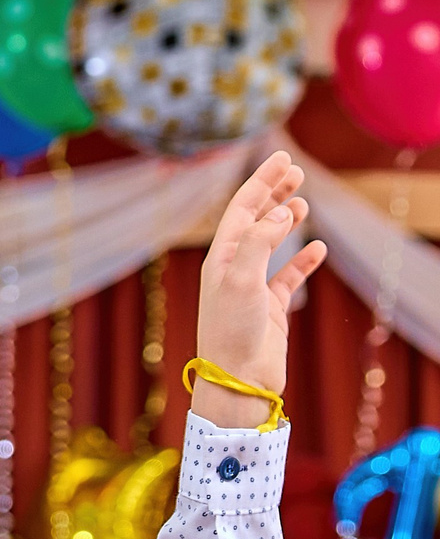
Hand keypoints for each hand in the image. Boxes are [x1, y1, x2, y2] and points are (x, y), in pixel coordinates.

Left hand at [191, 151, 324, 422]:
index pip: (241, 209)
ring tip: (303, 203)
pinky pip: (287, 277)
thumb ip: (259, 242)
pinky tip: (318, 248)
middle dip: (273, 194)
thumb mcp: (240, 280)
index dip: (261, 182)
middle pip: (254, 221)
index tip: (282, 157)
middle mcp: (233, 270)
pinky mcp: (270, 309)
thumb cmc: (232, 332)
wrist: (237, 381)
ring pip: (270, 246)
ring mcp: (252, 288)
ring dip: (285, 222)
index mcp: (220, 258)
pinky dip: (302, 260)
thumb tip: (280, 211)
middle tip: (296, 171)